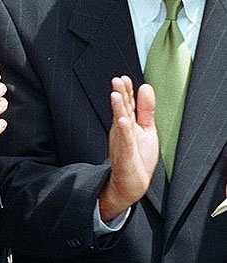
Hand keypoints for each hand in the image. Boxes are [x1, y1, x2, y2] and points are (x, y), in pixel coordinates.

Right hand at [99, 77, 157, 220]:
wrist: (129, 184)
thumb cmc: (137, 158)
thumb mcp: (146, 130)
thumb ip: (146, 110)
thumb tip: (146, 88)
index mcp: (127, 123)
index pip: (127, 104)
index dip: (126, 91)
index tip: (124, 77)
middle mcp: (122, 131)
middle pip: (121, 109)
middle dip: (120, 94)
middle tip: (117, 80)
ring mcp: (123, 142)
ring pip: (120, 122)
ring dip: (118, 108)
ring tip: (116, 95)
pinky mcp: (126, 154)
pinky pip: (125, 140)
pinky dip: (124, 130)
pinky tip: (123, 121)